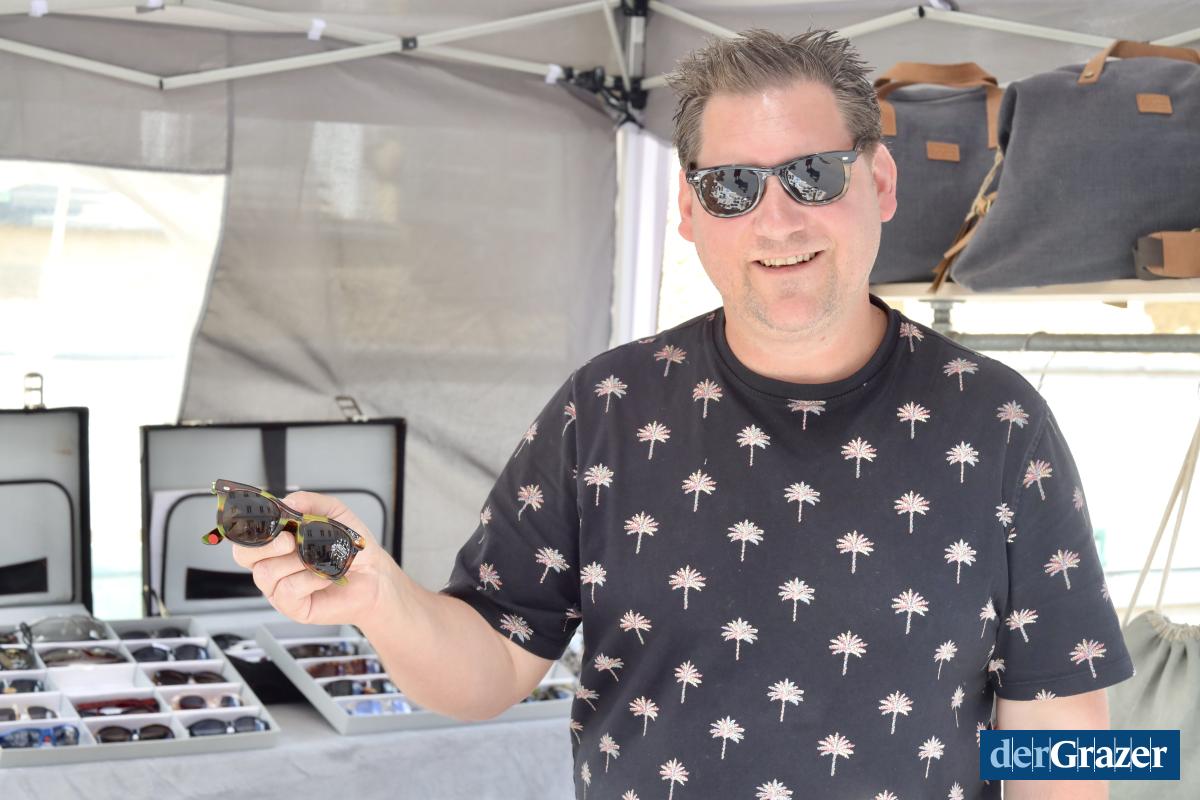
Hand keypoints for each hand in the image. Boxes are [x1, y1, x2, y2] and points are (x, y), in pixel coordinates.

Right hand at [231, 491, 397, 625]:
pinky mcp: (292, 607)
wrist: (374, 574)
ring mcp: (279, 588)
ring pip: (265, 573)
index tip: (271, 519)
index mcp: (276, 541)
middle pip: (243, 555)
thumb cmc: (351, 547)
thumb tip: (287, 501)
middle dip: (264, 544)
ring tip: (319, 559)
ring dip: (295, 562)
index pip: (246, 534)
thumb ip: (310, 502)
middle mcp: (272, 564)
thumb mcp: (334, 513)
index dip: (250, 526)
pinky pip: (287, 590)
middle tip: (290, 540)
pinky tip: (324, 576)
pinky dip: (309, 579)